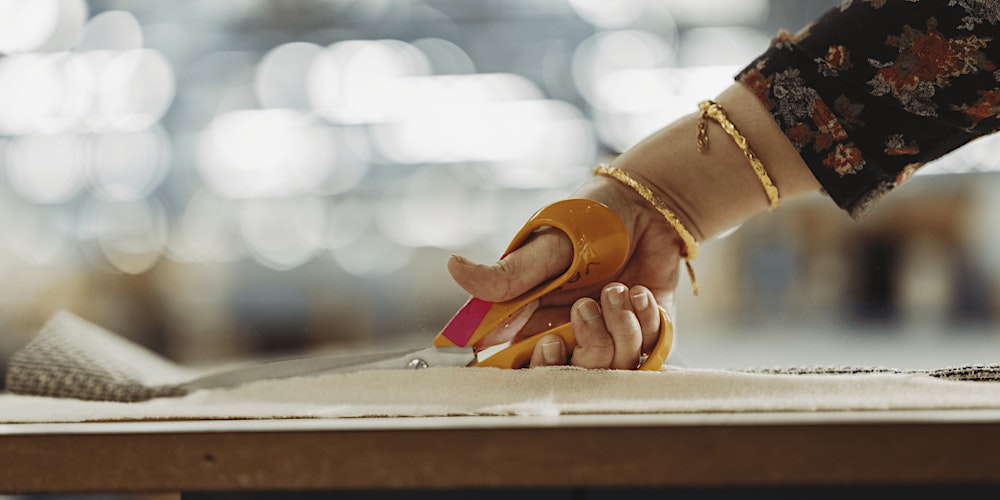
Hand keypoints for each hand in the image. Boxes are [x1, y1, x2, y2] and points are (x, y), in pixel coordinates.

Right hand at [447, 174, 683, 368]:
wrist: (648, 207)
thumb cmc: (589, 221)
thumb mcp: (546, 246)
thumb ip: (506, 272)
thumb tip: (453, 268)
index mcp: (534, 317)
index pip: (521, 363)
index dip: (535, 365)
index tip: (547, 344)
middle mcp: (569, 332)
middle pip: (573, 373)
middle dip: (587, 343)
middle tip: (586, 306)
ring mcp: (608, 334)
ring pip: (614, 364)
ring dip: (620, 325)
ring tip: (619, 288)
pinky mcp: (644, 331)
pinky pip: (649, 349)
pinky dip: (646, 319)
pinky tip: (639, 291)